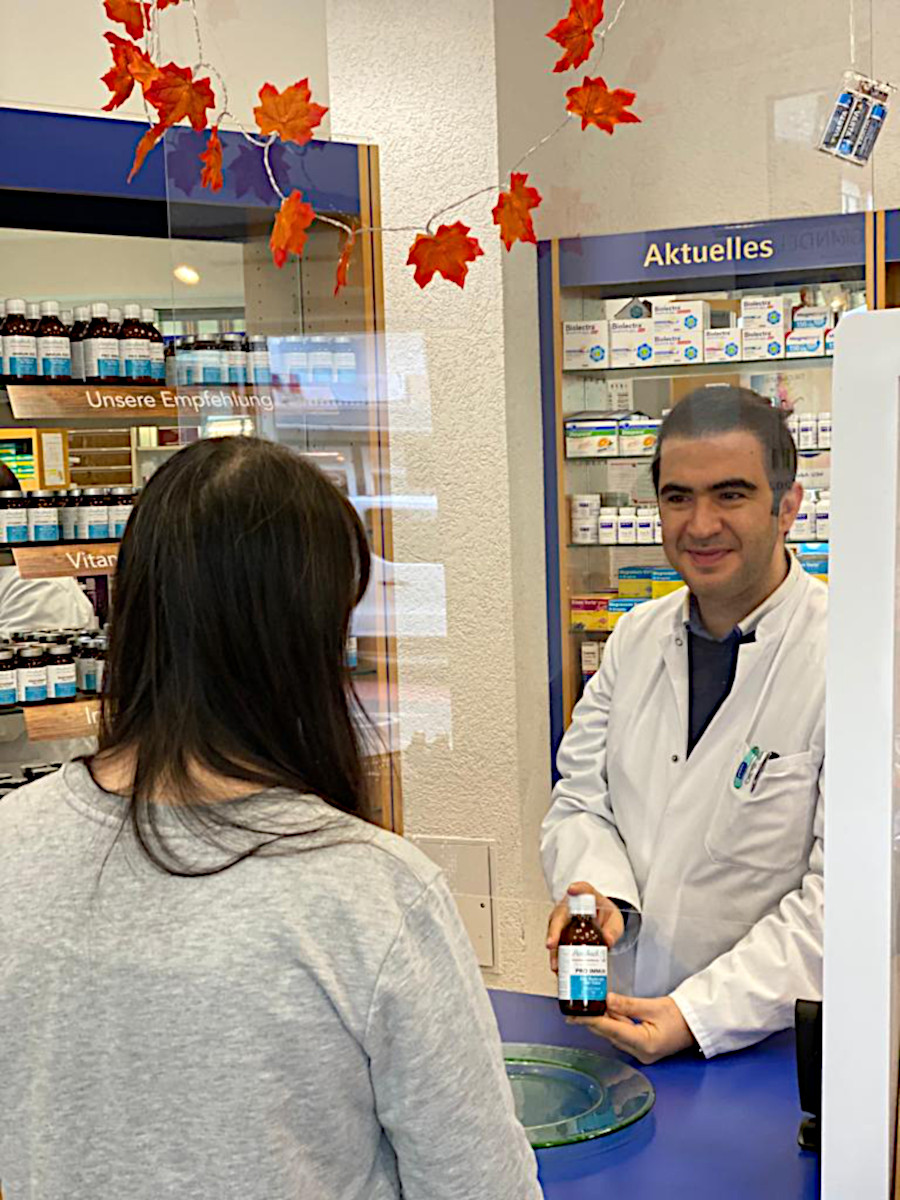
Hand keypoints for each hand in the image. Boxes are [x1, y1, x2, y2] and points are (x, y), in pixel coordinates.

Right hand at [546, 881, 624, 972]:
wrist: (601, 921)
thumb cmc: (606, 916)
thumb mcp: (615, 921)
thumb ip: (613, 930)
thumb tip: (608, 941)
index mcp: (587, 897)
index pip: (583, 888)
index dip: (578, 889)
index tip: (572, 890)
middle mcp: (570, 907)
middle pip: (559, 915)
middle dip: (554, 930)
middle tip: (551, 944)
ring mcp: (563, 920)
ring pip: (554, 932)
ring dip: (553, 949)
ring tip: (556, 965)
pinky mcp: (561, 934)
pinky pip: (556, 944)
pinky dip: (556, 957)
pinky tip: (558, 969)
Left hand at [569, 993, 695, 1063]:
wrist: (696, 1024)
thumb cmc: (680, 1015)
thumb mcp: (654, 1006)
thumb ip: (628, 1005)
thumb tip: (607, 999)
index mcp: (645, 1044)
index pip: (611, 1030)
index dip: (591, 1021)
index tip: (574, 1015)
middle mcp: (640, 1052)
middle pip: (610, 1034)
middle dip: (591, 1020)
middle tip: (574, 1008)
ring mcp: (640, 1052)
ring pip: (614, 1034)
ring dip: (601, 1020)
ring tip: (585, 1007)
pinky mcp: (641, 1046)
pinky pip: (621, 1033)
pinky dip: (612, 1022)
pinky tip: (603, 1011)